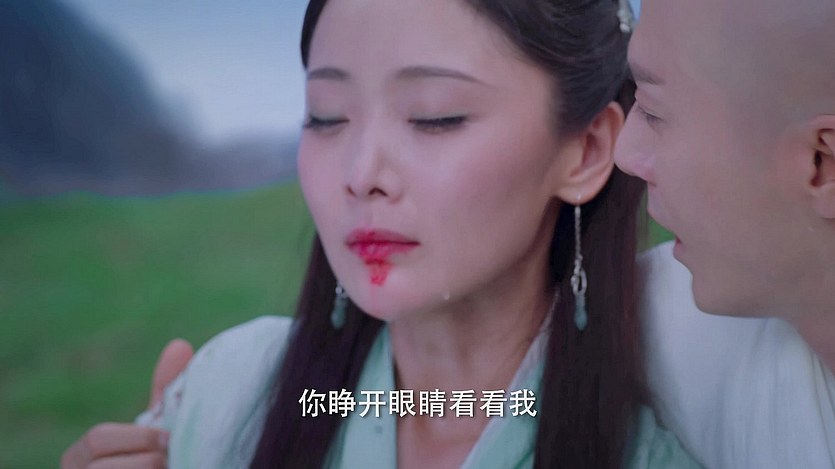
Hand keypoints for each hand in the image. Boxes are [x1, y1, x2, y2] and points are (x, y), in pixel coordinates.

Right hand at [61, 339, 193, 467]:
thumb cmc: (153, 464)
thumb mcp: (155, 432)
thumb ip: (163, 395)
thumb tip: (179, 345)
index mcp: (81, 458)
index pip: (97, 439)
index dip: (137, 437)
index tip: (168, 440)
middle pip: (102, 466)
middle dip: (143, 461)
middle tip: (171, 459)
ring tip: (174, 467)